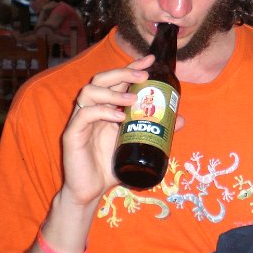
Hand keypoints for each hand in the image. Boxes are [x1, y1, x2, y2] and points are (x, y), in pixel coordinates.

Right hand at [60, 55, 153, 206]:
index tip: (151, 61)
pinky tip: (119, 117)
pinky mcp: (72, 134)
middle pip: (101, 79)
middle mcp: (92, 109)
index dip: (132, 67)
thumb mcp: (137, 144)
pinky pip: (85, 115)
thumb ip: (156, 130)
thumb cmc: (110, 166)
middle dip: (124, 72)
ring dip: (113, 91)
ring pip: (89, 91)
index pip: (116, 80)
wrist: (90, 192)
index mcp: (106, 108)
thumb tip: (180, 119)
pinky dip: (103, 112)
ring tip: (133, 98)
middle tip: (144, 75)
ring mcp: (80, 121)